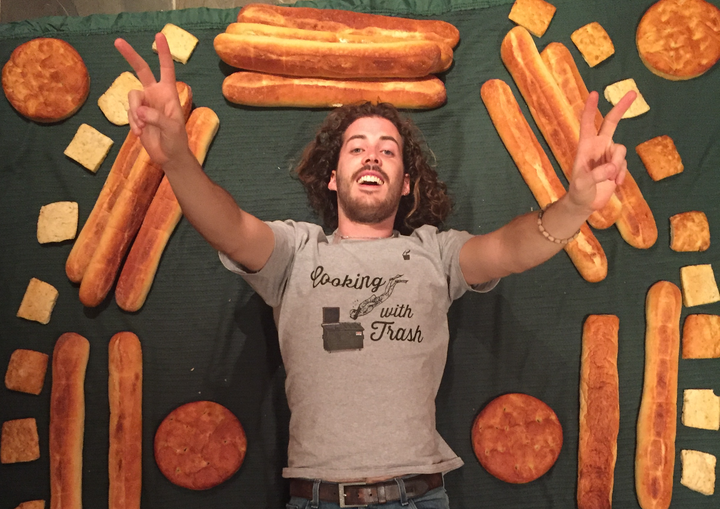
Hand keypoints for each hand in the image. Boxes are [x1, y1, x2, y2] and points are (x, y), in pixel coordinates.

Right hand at [114, 34, 188, 166]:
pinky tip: (140, 133)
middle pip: (141, 70)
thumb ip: (157, 118)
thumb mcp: (172, 129)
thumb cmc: (176, 140)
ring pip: (131, 97)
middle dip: (130, 56)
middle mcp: (155, 94)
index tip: (159, 36)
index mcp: (168, 93)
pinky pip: (129, 112)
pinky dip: (133, 123)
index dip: (163, 52)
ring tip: (143, 129)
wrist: (168, 155)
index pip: (166, 68)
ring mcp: (145, 103)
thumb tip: (140, 111)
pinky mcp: (136, 114)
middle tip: (118, 41)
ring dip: (134, 114)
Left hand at [568, 90, 635, 211]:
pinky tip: (615, 184)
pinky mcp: (617, 165)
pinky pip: (624, 164)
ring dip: (618, 163)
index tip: (594, 94)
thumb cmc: (578, 191)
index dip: (591, 109)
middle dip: (621, 107)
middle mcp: (598, 146)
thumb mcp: (583, 183)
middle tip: (633, 92)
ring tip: (611, 178)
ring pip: (621, 149)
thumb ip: (597, 175)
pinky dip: (621, 174)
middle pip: (611, 122)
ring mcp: (609, 155)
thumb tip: (613, 168)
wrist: (585, 203)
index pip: (588, 123)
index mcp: (586, 146)